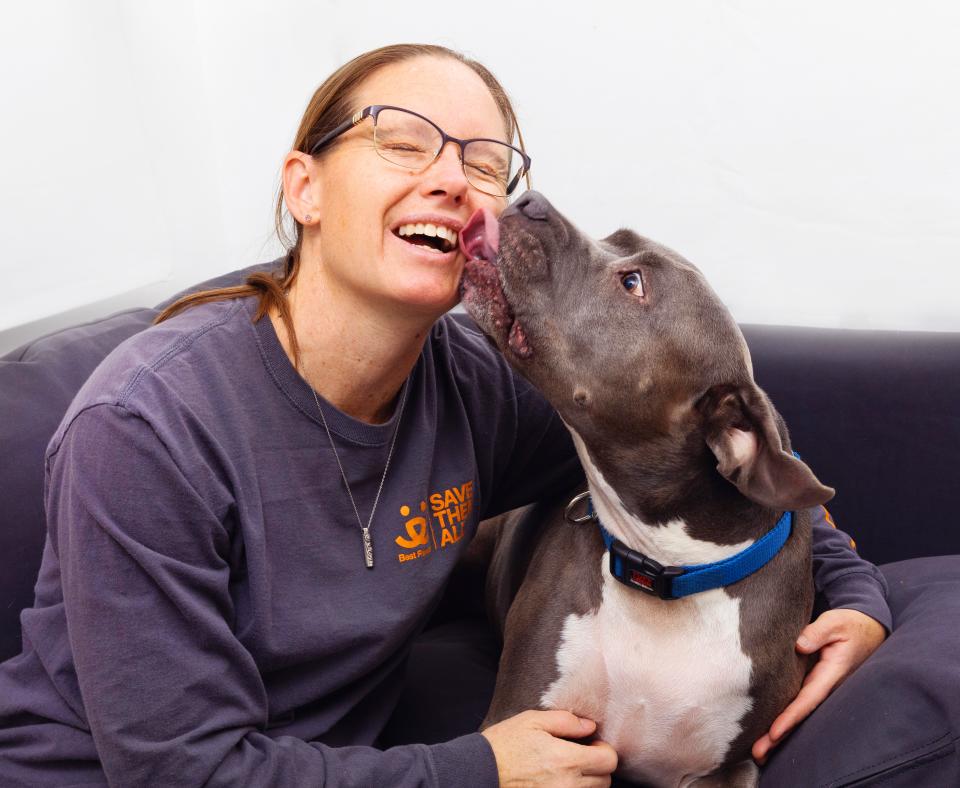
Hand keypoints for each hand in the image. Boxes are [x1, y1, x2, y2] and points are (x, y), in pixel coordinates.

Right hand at [481, 709, 617, 786]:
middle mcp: (567, 785)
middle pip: (604, 780)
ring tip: (566, 769)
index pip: (609, 761)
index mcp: (566, 760)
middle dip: (596, 766)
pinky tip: (558, 780)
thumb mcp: (532, 721)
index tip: (591, 744)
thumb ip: (565, 721)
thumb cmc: (504, 745)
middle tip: (578, 756)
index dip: (603, 750)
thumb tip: (589, 726)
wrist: (480, 771)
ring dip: (586, 782)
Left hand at [752, 608, 886, 763]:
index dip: (791, 716)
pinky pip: (798, 703)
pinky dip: (785, 718)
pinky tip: (767, 730)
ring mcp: (820, 687)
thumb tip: (799, 644)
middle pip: (800, 714)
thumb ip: (818, 632)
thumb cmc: (850, 625)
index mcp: (832, 674)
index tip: (774, 732)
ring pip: (798, 713)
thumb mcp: (836, 623)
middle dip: (780, 735)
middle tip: (758, 752)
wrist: (866, 628)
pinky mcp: (814, 683)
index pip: (808, 699)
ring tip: (758, 751)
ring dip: (779, 732)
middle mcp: (826, 686)